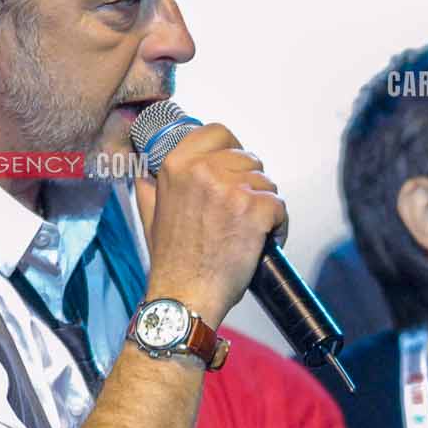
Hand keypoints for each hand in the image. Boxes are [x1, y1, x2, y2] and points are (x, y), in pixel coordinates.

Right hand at [140, 120, 285, 324]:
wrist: (184, 296)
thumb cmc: (171, 261)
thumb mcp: (150, 213)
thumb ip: (150, 185)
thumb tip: (147, 169)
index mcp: (177, 165)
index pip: (218, 132)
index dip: (232, 149)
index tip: (233, 169)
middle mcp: (203, 170)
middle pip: (248, 158)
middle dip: (249, 184)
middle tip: (239, 213)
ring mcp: (230, 189)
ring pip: (266, 182)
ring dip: (264, 206)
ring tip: (249, 231)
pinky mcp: (254, 210)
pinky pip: (279, 206)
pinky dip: (278, 226)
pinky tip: (263, 241)